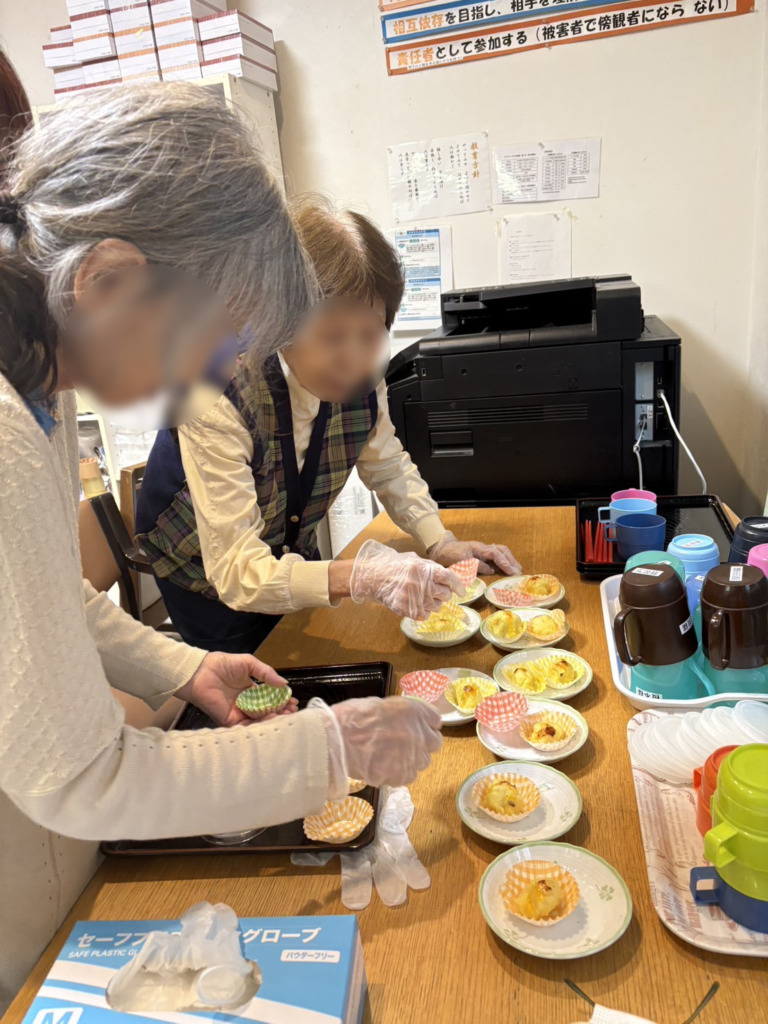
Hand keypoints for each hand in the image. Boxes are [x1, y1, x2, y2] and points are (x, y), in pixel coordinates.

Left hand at [176, 652, 297, 725]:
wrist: (201, 671)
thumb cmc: (223, 664)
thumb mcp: (249, 663)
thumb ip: (266, 673)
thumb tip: (284, 684)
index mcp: (249, 690)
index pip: (269, 698)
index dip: (282, 700)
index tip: (293, 701)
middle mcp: (245, 702)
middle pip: (266, 710)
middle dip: (281, 711)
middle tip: (292, 711)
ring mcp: (238, 712)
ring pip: (259, 719)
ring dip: (273, 718)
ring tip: (286, 714)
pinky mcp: (229, 720)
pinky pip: (246, 725)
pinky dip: (259, 724)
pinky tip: (272, 718)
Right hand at [331, 696, 441, 787]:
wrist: (339, 740)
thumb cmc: (353, 717)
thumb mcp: (381, 704)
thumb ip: (399, 714)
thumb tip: (401, 721)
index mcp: (415, 711)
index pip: (435, 719)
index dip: (424, 725)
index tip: (416, 728)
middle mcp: (420, 733)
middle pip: (434, 743)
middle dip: (422, 743)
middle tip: (403, 744)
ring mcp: (414, 756)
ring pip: (422, 762)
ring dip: (410, 760)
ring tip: (389, 757)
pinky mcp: (403, 775)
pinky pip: (407, 777)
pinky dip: (397, 773)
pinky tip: (382, 767)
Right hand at [350, 539, 463, 619]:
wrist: (374, 577)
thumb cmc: (395, 566)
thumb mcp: (414, 559)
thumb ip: (431, 567)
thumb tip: (448, 576)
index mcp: (424, 569)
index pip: (448, 578)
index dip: (457, 586)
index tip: (461, 591)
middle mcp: (422, 584)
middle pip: (445, 594)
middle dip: (444, 594)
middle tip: (437, 592)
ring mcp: (415, 598)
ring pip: (437, 606)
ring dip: (434, 603)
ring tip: (423, 597)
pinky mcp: (409, 610)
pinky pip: (426, 615)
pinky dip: (424, 611)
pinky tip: (417, 604)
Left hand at [427, 532, 521, 575]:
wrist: (442, 549)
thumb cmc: (450, 555)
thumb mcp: (461, 561)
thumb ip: (476, 565)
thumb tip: (491, 570)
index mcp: (478, 548)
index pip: (495, 554)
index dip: (504, 563)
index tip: (510, 571)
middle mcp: (483, 547)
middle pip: (501, 550)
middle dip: (511, 561)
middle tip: (518, 572)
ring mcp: (483, 550)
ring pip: (501, 552)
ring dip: (510, 560)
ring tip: (517, 570)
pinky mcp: (482, 554)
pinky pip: (496, 556)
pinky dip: (504, 561)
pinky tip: (508, 569)